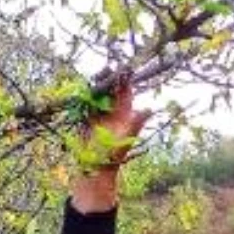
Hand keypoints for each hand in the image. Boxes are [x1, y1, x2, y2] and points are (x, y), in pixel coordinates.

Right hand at [70, 75, 151, 213]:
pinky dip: (86, 96)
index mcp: (125, 114)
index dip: (125, 80)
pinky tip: (84, 87)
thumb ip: (136, 122)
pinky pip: (87, 104)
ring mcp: (100, 115)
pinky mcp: (88, 119)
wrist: (95, 167)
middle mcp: (113, 112)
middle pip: (111, 91)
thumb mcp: (126, 137)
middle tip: (108, 66)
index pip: (126, 92)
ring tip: (97, 73)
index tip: (124, 68)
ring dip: (98, 85)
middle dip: (109, 78)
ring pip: (99, 95)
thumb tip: (149, 109)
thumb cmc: (113, 155)